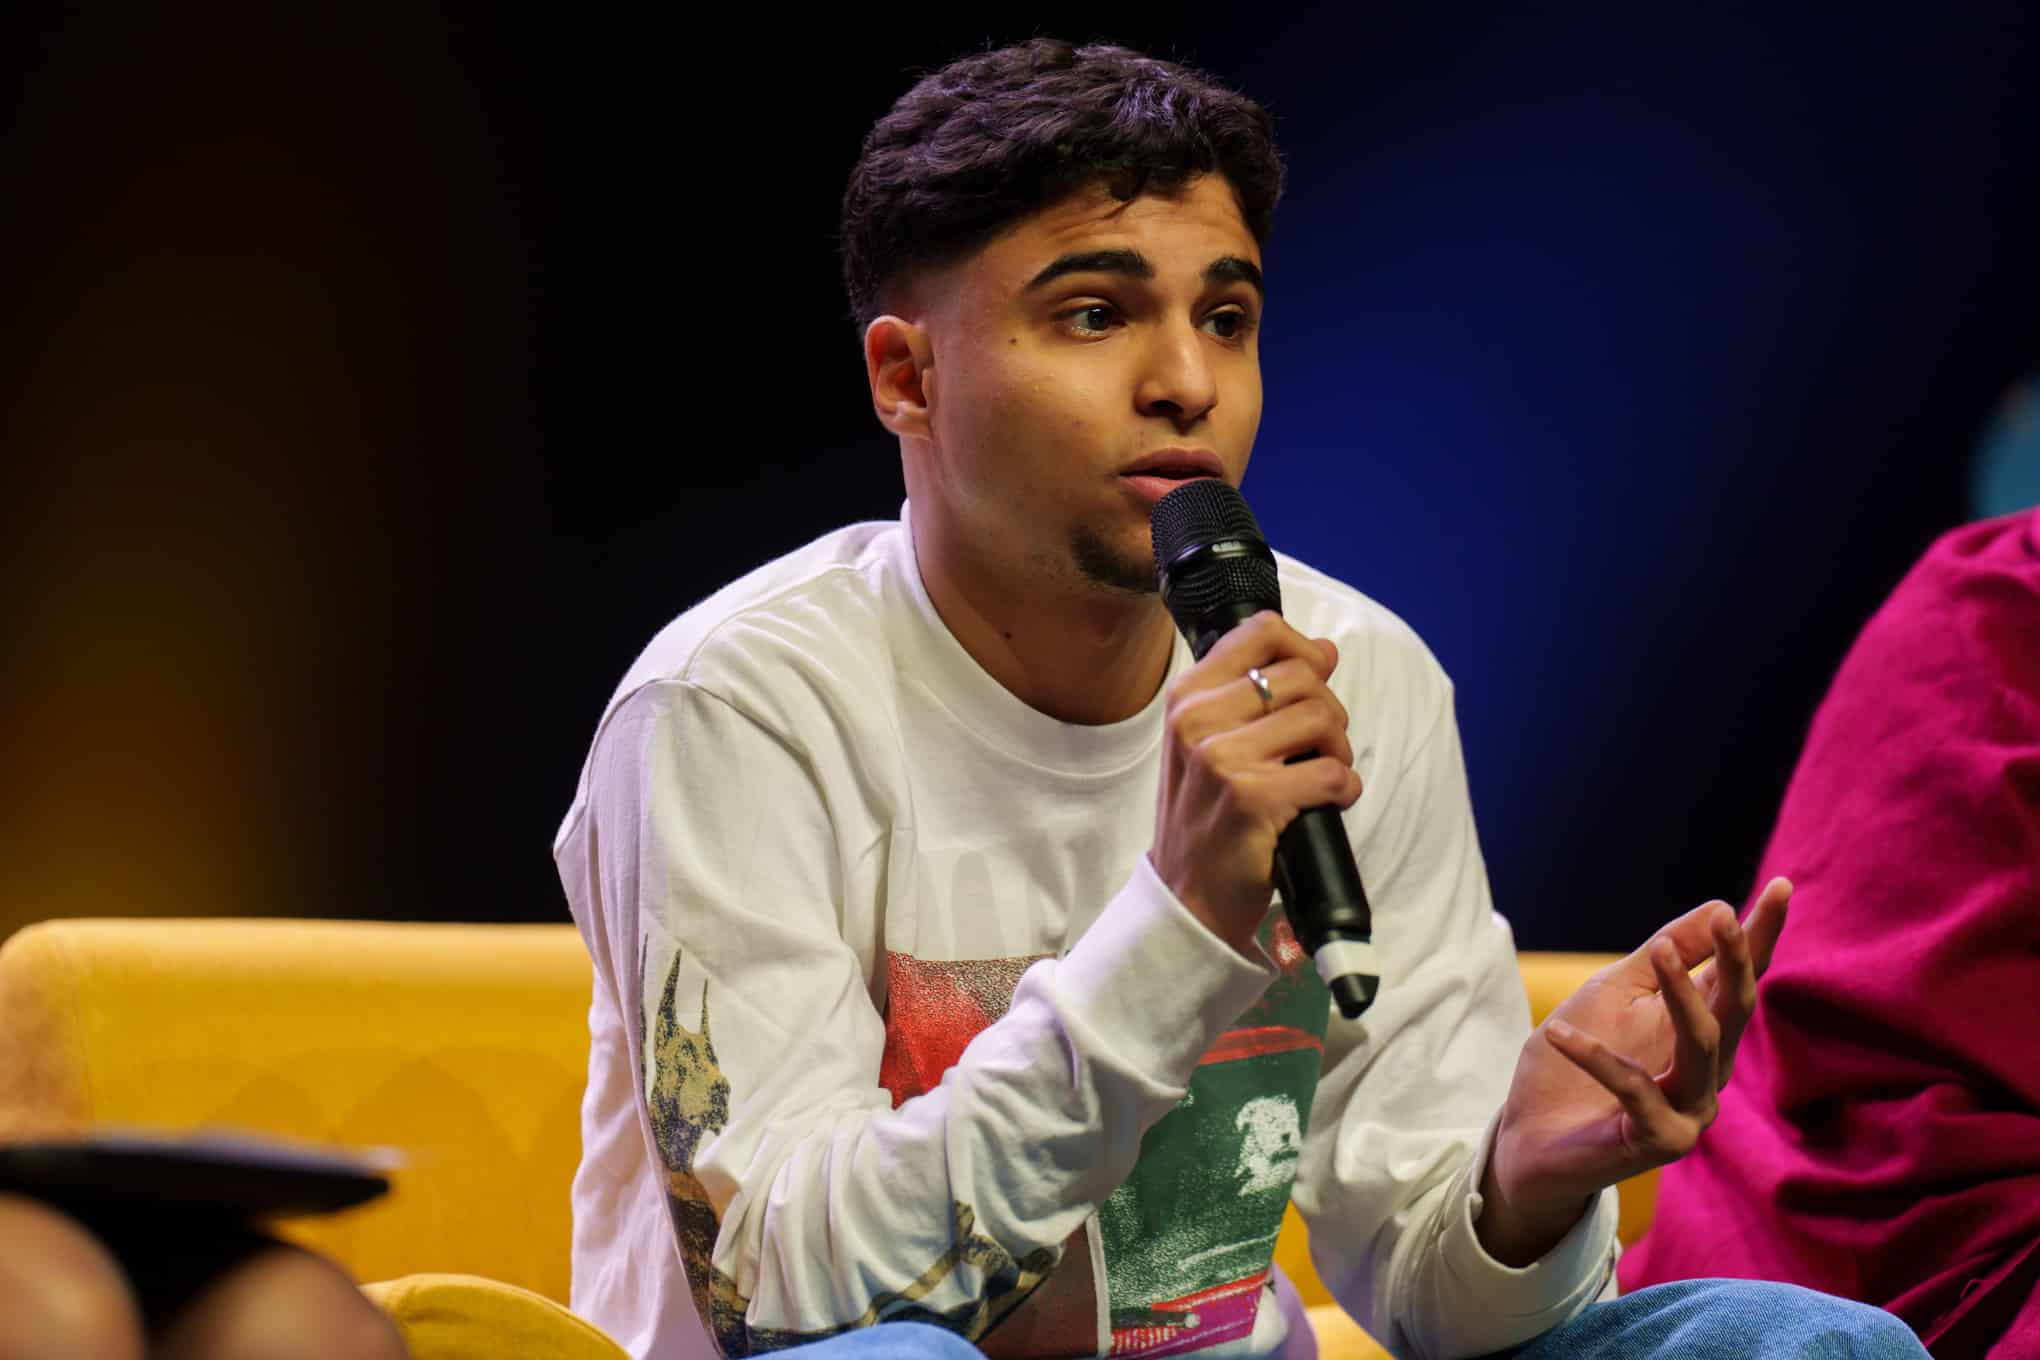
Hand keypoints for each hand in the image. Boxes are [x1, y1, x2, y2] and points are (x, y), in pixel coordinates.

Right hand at [1148, 612, 1363, 957]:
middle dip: (1329, 712)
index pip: (1261, 631)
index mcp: (1187, 696)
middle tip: (1320, 748)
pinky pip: (1331, 773)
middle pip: (1303, 675)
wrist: (1186, 897)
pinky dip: (1344, 788)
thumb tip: (1323, 649)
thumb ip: (1252, 693)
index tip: (1312, 683)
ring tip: (1323, 775)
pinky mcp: (1253, 799)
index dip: (1303, 650)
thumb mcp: (1206, 742)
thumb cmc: (1206, 816)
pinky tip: (1328, 802)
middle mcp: (1197, 720)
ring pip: (1322, 718)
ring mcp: (1222, 759)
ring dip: (1339, 751)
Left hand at [1476, 877, 1791, 1264]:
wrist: (1531, 1139)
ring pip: (1701, 1045)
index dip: (1760, 934)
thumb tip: (1719, 905)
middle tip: (1727, 916)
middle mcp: (1707, 1071)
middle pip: (1734, 1008)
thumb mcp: (1614, 993)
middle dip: (1736, 959)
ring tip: (1654, 950)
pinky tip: (1562, 1033)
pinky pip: (1634, 1089)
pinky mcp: (1658, 1140)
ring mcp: (1690, 1110)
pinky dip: (1596, 1057)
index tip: (1781, 884)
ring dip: (1681, 995)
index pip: (1738, 978)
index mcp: (1700, 1031)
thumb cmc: (1574, 1063)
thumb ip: (1663, 955)